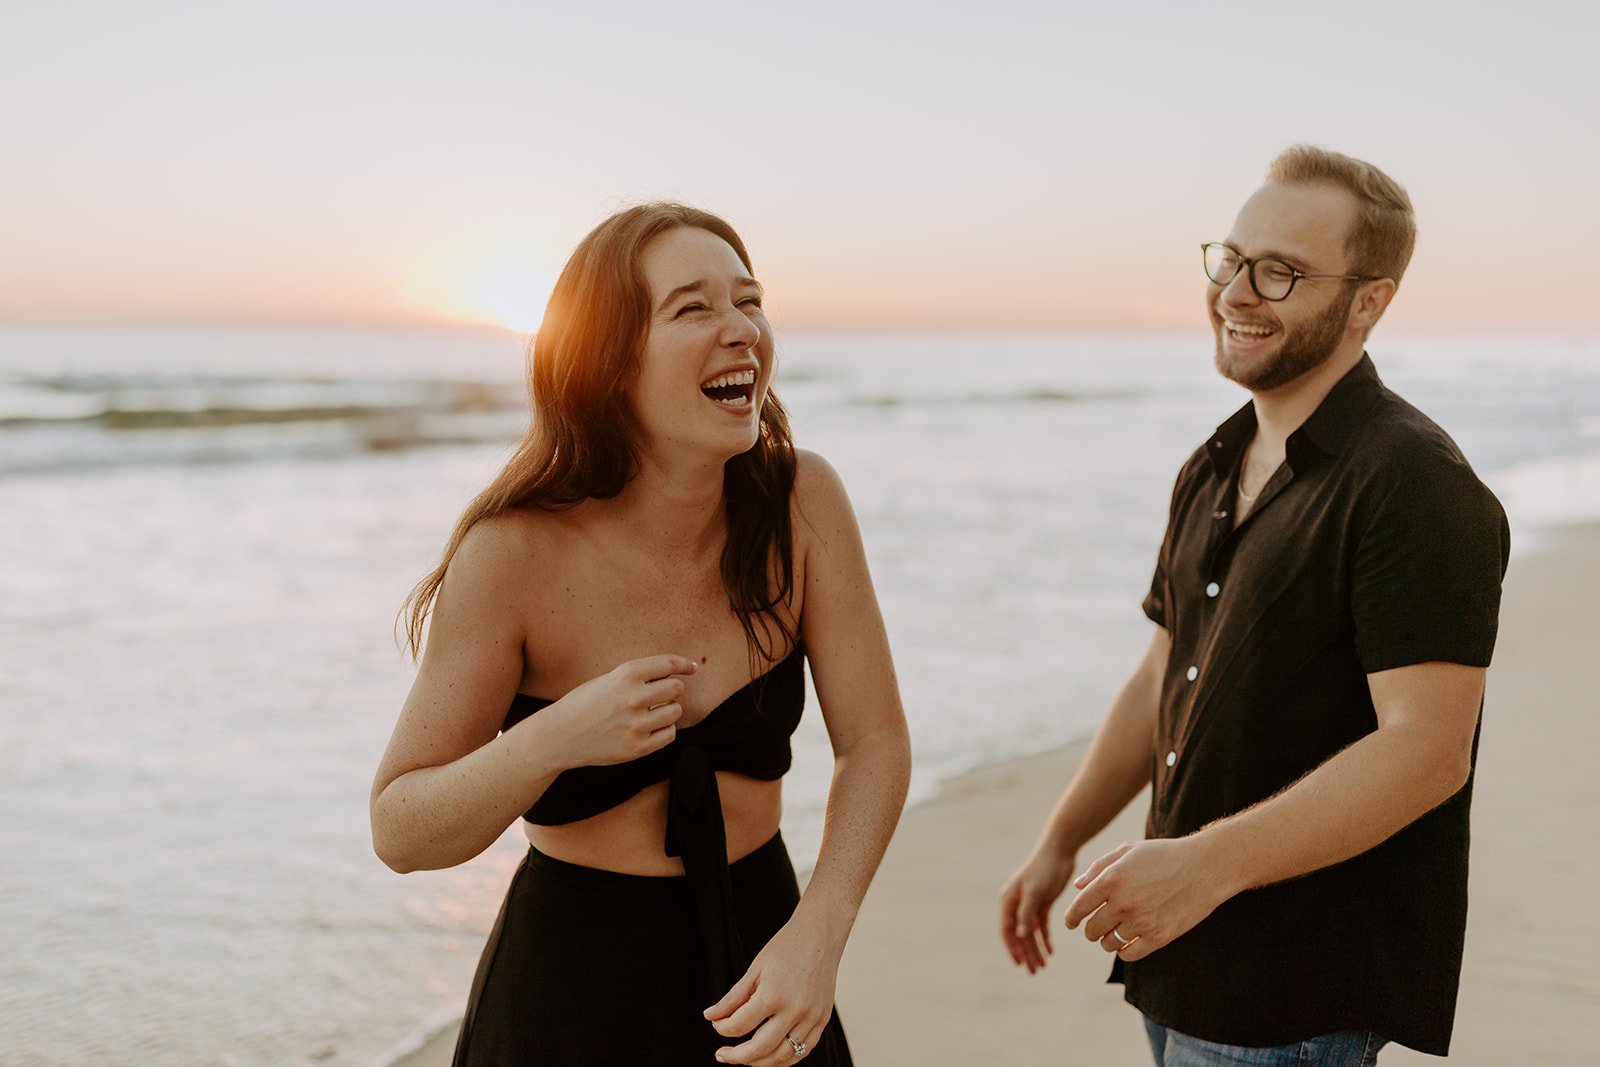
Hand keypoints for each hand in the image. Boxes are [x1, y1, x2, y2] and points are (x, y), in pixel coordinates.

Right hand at [542, 654, 697, 767]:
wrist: (560, 736)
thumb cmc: (584, 704)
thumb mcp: (608, 679)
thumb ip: (639, 677)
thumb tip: (677, 674)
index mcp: (626, 674)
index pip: (669, 664)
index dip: (684, 664)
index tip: (692, 667)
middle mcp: (634, 697)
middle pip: (676, 688)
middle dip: (672, 689)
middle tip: (660, 695)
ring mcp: (637, 724)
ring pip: (676, 711)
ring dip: (668, 710)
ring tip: (650, 713)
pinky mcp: (638, 748)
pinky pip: (670, 734)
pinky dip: (665, 730)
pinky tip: (651, 728)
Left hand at [704, 916, 841, 1064]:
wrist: (820, 935)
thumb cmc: (785, 948)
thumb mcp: (754, 970)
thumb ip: (732, 998)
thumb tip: (710, 1017)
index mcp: (773, 994)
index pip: (739, 1026)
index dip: (722, 1029)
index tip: (716, 1024)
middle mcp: (794, 1010)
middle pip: (760, 1048)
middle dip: (736, 1056)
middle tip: (722, 1055)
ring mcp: (811, 1017)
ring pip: (782, 1057)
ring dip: (759, 1062)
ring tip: (744, 1058)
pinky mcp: (822, 1020)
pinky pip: (802, 1051)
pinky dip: (783, 1058)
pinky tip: (769, 1054)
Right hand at [998, 847, 1077, 972]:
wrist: (1059, 851)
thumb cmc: (1044, 869)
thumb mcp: (1035, 892)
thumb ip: (1026, 914)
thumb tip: (1020, 936)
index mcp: (1008, 901)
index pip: (1007, 930)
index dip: (1012, 948)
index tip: (1020, 964)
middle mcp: (1016, 904)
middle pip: (1019, 934)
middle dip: (1026, 953)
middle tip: (1035, 971)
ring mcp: (1029, 904)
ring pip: (1030, 932)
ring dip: (1035, 949)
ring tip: (1043, 966)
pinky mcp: (1042, 902)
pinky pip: (1041, 925)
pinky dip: (1045, 938)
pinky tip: (1051, 951)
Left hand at [1061, 838, 1230, 962]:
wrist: (1203, 868)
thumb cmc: (1163, 856)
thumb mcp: (1127, 851)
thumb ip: (1099, 868)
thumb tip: (1078, 887)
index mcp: (1111, 879)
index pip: (1079, 908)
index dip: (1071, 918)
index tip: (1071, 923)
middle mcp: (1123, 903)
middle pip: (1091, 929)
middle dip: (1090, 929)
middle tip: (1095, 926)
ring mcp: (1141, 922)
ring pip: (1108, 943)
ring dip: (1106, 940)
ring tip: (1113, 932)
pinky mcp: (1159, 937)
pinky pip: (1129, 954)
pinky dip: (1124, 951)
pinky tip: (1127, 942)